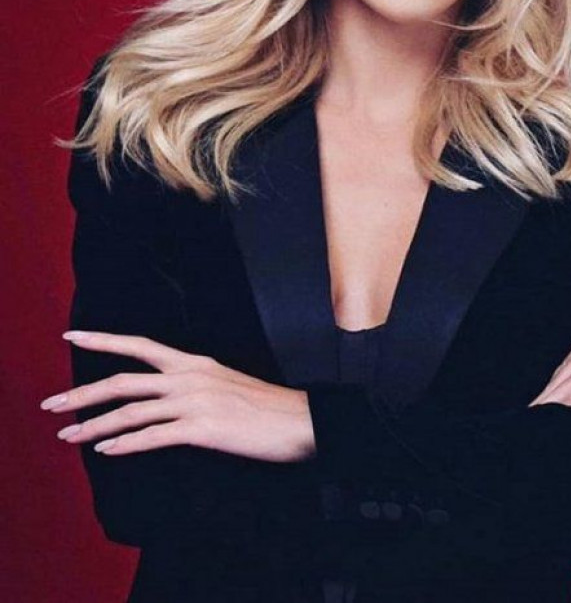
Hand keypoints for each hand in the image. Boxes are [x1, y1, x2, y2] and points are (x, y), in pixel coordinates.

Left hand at [40, 330, 315, 461]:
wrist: (299, 420)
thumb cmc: (264, 407)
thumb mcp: (224, 384)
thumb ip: (191, 387)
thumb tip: (161, 401)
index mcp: (194, 363)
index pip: (140, 345)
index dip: (103, 340)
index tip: (71, 337)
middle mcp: (189, 377)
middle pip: (124, 380)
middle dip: (82, 393)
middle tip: (51, 405)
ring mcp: (194, 402)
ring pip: (131, 411)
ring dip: (94, 426)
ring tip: (69, 436)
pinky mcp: (202, 429)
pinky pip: (153, 436)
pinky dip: (126, 444)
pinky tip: (107, 452)